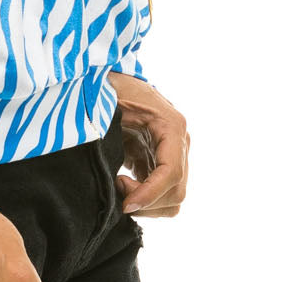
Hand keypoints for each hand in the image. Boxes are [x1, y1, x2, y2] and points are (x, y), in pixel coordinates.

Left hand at [108, 72, 189, 216]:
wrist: (115, 76)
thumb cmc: (113, 86)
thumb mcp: (109, 102)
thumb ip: (107, 127)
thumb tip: (102, 160)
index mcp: (171, 126)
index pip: (171, 172)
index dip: (150, 193)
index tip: (126, 204)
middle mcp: (179, 143)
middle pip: (176, 192)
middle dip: (146, 202)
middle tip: (116, 189)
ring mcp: (173, 154)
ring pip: (173, 199)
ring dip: (147, 205)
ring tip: (119, 187)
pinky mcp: (161, 162)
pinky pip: (162, 194)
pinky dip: (144, 200)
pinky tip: (123, 184)